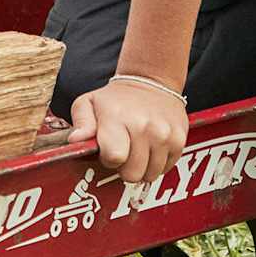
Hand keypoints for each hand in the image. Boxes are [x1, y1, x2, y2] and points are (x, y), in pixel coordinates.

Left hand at [68, 78, 187, 183]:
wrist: (151, 81)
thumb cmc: (115, 99)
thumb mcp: (88, 103)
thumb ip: (81, 123)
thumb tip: (75, 140)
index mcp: (117, 118)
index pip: (114, 158)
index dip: (109, 159)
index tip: (109, 149)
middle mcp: (144, 127)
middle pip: (132, 173)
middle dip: (125, 167)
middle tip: (124, 150)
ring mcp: (164, 134)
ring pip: (150, 175)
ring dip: (142, 166)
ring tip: (137, 148)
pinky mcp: (180, 139)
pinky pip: (166, 168)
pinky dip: (157, 162)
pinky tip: (151, 146)